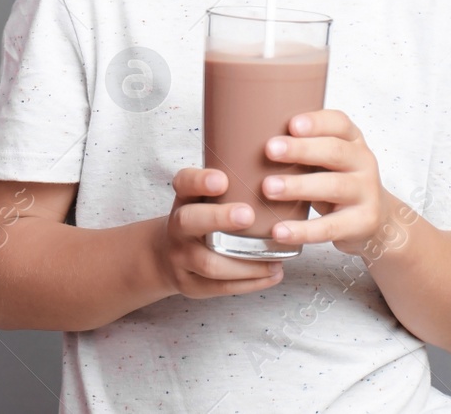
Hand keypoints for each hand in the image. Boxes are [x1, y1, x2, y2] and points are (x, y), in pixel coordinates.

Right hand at [156, 167, 285, 298]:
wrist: (166, 257)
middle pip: (189, 221)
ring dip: (244, 262)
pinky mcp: (191, 285)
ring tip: (275, 258)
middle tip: (247, 214)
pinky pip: (220, 288)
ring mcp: (181, 258)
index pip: (183, 184)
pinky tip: (274, 273)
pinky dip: (250, 282)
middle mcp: (178, 228)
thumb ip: (233, 185)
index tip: (222, 178)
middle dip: (218, 218)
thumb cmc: (201, 219)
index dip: (199, 181)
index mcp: (184, 199)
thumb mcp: (204, 198)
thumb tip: (284, 161)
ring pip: (209, 263)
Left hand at [261, 109, 387, 256]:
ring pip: (334, 186)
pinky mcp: (362, 223)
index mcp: (351, 139)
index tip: (291, 124)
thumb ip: (299, 146)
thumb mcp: (324, 158)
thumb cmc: (335, 179)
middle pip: (335, 151)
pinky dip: (304, 230)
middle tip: (269, 150)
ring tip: (268, 188)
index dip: (316, 122)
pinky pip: (331, 227)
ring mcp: (366, 192)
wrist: (375, 219)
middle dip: (301, 150)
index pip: (339, 123)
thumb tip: (242, 135)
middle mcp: (363, 161)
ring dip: (298, 186)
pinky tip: (280, 230)